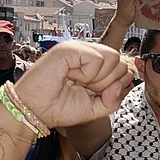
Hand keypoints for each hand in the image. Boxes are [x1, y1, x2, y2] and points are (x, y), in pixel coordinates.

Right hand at [12, 41, 134, 128]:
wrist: (34, 111)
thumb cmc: (59, 107)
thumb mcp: (95, 108)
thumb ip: (114, 99)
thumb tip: (122, 84)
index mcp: (95, 65)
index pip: (124, 67)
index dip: (117, 85)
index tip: (95, 94)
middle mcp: (88, 54)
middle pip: (121, 62)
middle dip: (108, 83)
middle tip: (85, 89)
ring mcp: (79, 49)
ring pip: (113, 57)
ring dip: (98, 78)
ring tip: (79, 83)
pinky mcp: (70, 48)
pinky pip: (97, 59)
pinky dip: (87, 74)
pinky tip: (71, 76)